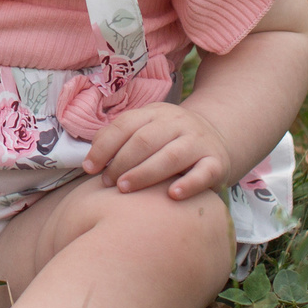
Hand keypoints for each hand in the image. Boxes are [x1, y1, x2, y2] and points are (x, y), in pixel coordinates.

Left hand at [81, 102, 234, 198]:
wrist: (217, 140)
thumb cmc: (168, 142)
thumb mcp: (146, 130)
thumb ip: (120, 139)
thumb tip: (91, 158)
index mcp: (155, 112)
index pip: (125, 124)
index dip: (104, 146)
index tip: (90, 168)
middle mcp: (178, 123)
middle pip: (145, 140)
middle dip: (121, 162)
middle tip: (107, 183)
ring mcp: (198, 142)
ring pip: (170, 156)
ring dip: (144, 173)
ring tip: (124, 188)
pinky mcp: (216, 162)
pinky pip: (203, 173)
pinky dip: (188, 184)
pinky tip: (172, 195)